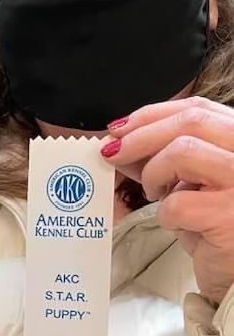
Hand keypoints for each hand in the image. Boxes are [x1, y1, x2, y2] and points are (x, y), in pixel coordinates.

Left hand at [102, 96, 233, 304]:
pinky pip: (178, 203)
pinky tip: (177, 223)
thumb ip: (165, 158)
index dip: (154, 114)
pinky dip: (166, 214)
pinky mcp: (229, 217)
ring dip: (154, 172)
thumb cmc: (216, 226)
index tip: (120, 127)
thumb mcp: (192, 183)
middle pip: (191, 122)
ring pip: (183, 152)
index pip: (200, 109)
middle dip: (141, 135)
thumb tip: (120, 144)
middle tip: (112, 152)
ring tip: (155, 192)